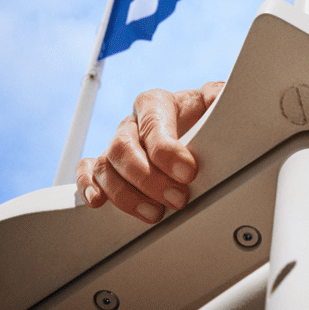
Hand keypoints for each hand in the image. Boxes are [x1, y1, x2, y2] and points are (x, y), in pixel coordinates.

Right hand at [75, 81, 223, 223]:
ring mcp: (116, 145)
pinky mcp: (107, 166)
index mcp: (156, 103)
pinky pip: (87, 172)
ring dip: (126, 194)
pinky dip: (88, 186)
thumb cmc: (204, 117)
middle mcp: (132, 124)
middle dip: (149, 179)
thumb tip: (221, 97)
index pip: (152, 124)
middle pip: (123, 147)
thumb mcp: (215, 103)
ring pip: (105, 165)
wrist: (196, 131)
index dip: (167, 151)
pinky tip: (99, 202)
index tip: (188, 172)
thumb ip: (219, 96)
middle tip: (177, 199)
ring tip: (154, 213)